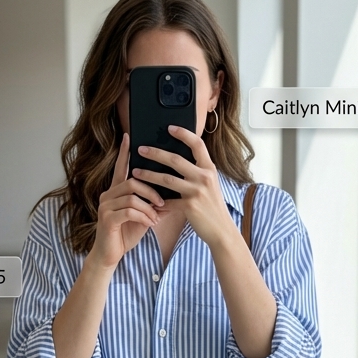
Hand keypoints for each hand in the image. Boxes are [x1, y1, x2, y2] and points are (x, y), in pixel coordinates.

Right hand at [91, 133, 164, 269]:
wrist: (111, 255)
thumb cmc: (126, 234)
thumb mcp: (143, 217)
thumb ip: (153, 205)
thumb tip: (170, 197)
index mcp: (116, 192)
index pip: (121, 168)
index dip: (124, 153)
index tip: (129, 136)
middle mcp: (108, 195)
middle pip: (132, 181)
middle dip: (151, 191)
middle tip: (162, 202)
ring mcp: (105, 206)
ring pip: (132, 196)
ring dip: (149, 206)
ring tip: (157, 216)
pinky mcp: (107, 219)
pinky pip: (129, 211)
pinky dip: (143, 217)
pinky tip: (150, 224)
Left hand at [131, 125, 235, 249]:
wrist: (221, 230)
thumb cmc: (212, 207)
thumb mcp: (210, 185)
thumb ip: (197, 172)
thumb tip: (177, 162)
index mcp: (209, 168)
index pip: (197, 144)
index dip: (183, 134)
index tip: (170, 128)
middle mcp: (204, 177)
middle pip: (175, 159)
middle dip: (156, 153)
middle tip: (141, 149)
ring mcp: (197, 191)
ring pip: (167, 179)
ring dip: (149, 175)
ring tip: (135, 172)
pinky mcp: (190, 206)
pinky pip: (168, 201)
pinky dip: (156, 202)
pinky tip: (145, 200)